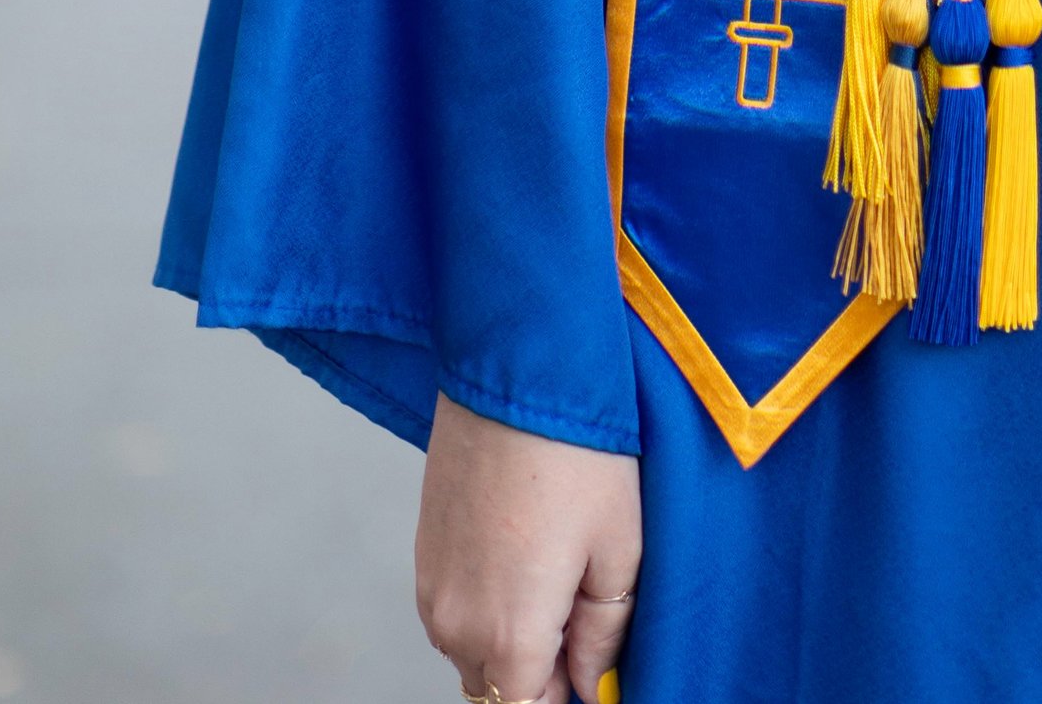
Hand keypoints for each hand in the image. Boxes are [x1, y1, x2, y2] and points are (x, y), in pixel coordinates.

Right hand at [415, 394, 641, 703]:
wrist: (515, 370)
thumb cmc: (580, 453)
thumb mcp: (619, 547)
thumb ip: (603, 633)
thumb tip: (590, 681)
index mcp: (509, 634)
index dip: (564, 698)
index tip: (589, 672)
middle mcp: (456, 625)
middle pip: (496, 689)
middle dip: (538, 673)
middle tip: (583, 622)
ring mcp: (431, 589)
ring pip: (472, 652)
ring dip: (509, 640)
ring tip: (557, 577)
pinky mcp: (422, 553)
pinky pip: (453, 612)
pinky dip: (485, 606)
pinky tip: (525, 553)